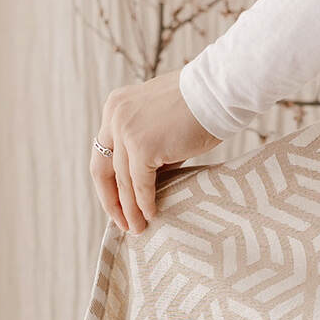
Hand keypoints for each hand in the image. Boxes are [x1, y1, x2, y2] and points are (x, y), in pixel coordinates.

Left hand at [91, 70, 218, 236]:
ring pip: (122, 180)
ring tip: (137, 228)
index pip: (103, 151)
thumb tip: (145, 182)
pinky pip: (140, 184)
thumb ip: (148, 145)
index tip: (117, 201)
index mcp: (116, 107)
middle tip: (120, 222)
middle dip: (110, 199)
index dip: (109, 181)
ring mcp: (126, 131)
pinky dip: (144, 203)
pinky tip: (151, 215)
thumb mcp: (161, 120)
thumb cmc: (200, 105)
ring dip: (128, 208)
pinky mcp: (142, 146)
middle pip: (101, 168)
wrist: (219, 91)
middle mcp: (115, 116)